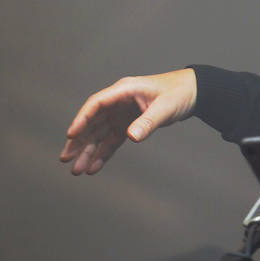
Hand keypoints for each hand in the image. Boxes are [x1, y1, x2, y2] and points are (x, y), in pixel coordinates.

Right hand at [59, 68, 197, 174]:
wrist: (193, 93)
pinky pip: (112, 141)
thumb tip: (131, 137)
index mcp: (124, 90)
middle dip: (79, 141)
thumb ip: (148, 122)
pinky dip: (103, 154)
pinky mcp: (128, 125)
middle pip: (92, 122)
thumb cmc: (179, 93)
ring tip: (77, 170)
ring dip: (88, 151)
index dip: (82, 119)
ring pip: (99, 135)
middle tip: (66, 158)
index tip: (71, 134)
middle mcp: (118, 102)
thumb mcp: (166, 107)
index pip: (96, 104)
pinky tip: (94, 168)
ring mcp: (121, 115)